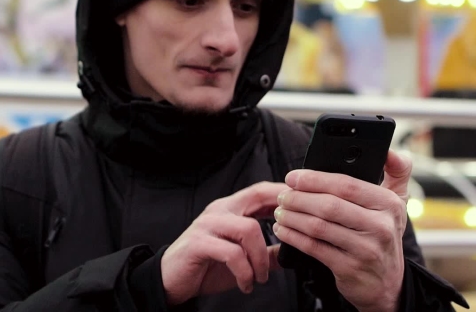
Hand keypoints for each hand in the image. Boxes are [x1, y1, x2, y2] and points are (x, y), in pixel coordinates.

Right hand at [161, 181, 287, 305]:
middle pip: (256, 196)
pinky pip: (232, 253)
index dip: (283, 194)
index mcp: (230, 209)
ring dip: (261, 257)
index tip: (304, 206)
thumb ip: (266, 252)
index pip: (260, 191)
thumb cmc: (206, 266)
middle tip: (295, 233)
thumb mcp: (243, 259)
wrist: (171, 281)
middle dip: (281, 211)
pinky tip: (246, 283)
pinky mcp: (199, 243)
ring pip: (249, 228)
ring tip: (261, 277)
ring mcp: (208, 224)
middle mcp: (219, 210)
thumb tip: (292, 251)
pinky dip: (245, 271)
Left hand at [273, 150, 411, 311]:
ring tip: (280, 211)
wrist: (387, 284)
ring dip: (293, 216)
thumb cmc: (383, 234)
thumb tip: (390, 151)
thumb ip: (397, 172)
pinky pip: (314, 248)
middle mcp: (381, 227)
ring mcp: (365, 249)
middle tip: (283, 194)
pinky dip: (294, 237)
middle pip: (329, 205)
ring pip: (318, 226)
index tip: (294, 176)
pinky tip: (284, 230)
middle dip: (299, 198)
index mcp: (389, 204)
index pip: (347, 184)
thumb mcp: (397, 203)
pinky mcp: (349, 269)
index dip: (315, 178)